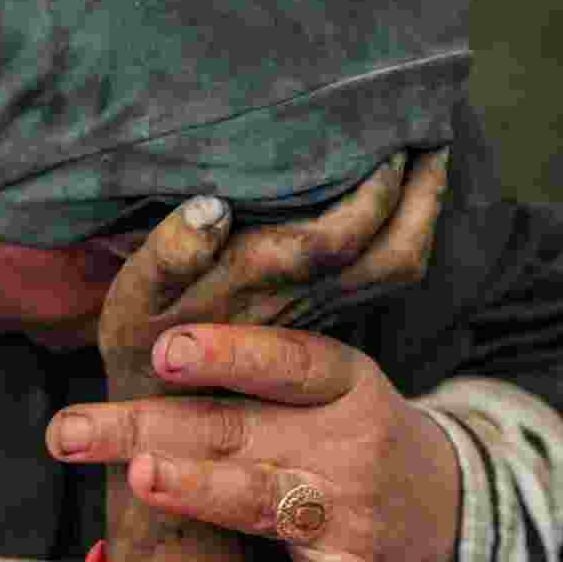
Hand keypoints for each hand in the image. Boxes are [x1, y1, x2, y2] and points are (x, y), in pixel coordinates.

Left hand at [51, 324, 460, 561]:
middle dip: (147, 429)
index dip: (226, 353)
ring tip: (147, 480)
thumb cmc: (348, 429)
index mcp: (337, 379)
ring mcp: (352, 504)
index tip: (164, 350)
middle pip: (233, 429)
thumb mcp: (323, 384)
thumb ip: (252, 369)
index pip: (281, 359)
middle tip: (71, 431)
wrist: (444, 501)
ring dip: (208, 490)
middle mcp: (342, 436)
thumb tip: (146, 333)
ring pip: (265, 499)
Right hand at [98, 148, 448, 400]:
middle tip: (431, 132)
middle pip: (388, 256)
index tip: (383, 136)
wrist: (170, 429)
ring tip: (430, 159)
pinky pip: (384, 279)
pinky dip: (406, 235)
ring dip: (423, 214)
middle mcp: (300, 301)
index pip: (332, 238)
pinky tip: (404, 202)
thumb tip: (211, 207)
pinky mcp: (323, 318)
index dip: (368, 192)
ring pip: (396, 271)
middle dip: (419, 194)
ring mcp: (318, 313)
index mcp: (253, 285)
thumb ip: (167, 255)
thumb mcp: (131, 303)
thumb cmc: (140, 347)